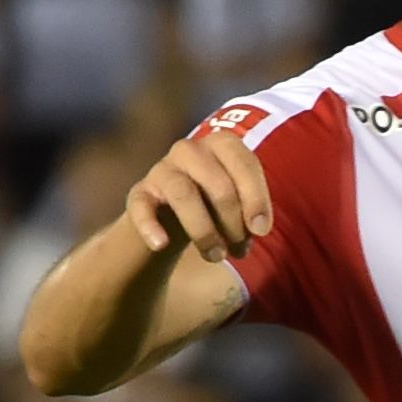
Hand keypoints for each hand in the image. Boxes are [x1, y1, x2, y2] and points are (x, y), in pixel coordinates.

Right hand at [127, 128, 270, 263]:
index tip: (261, 231)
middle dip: (233, 222)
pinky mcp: (140, 193)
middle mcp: (190, 150)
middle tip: (239, 250)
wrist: (171, 217)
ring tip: (216, 257)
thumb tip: (257, 227)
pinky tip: (160, 244)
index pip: (244, 163)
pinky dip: (150, 226)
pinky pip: (142, 206)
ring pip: (183, 193)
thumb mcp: (240, 205)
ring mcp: (162, 169)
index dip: (256, 198)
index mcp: (222, 145)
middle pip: (217, 184)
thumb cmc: (216, 207)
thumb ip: (252, 212)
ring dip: (203, 231)